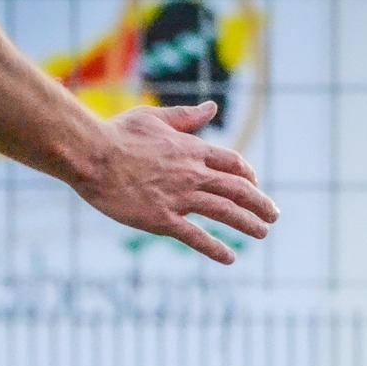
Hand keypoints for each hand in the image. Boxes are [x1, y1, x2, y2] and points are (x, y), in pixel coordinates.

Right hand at [70, 102, 278, 263]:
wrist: (91, 154)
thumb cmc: (118, 133)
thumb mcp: (155, 117)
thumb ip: (187, 117)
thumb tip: (212, 107)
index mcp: (191, 149)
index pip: (232, 164)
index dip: (247, 175)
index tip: (255, 184)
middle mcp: (192, 174)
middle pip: (238, 190)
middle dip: (260, 203)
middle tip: (274, 216)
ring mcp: (179, 198)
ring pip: (225, 212)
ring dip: (248, 224)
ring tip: (262, 233)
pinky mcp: (163, 219)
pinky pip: (196, 236)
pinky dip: (215, 248)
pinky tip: (230, 257)